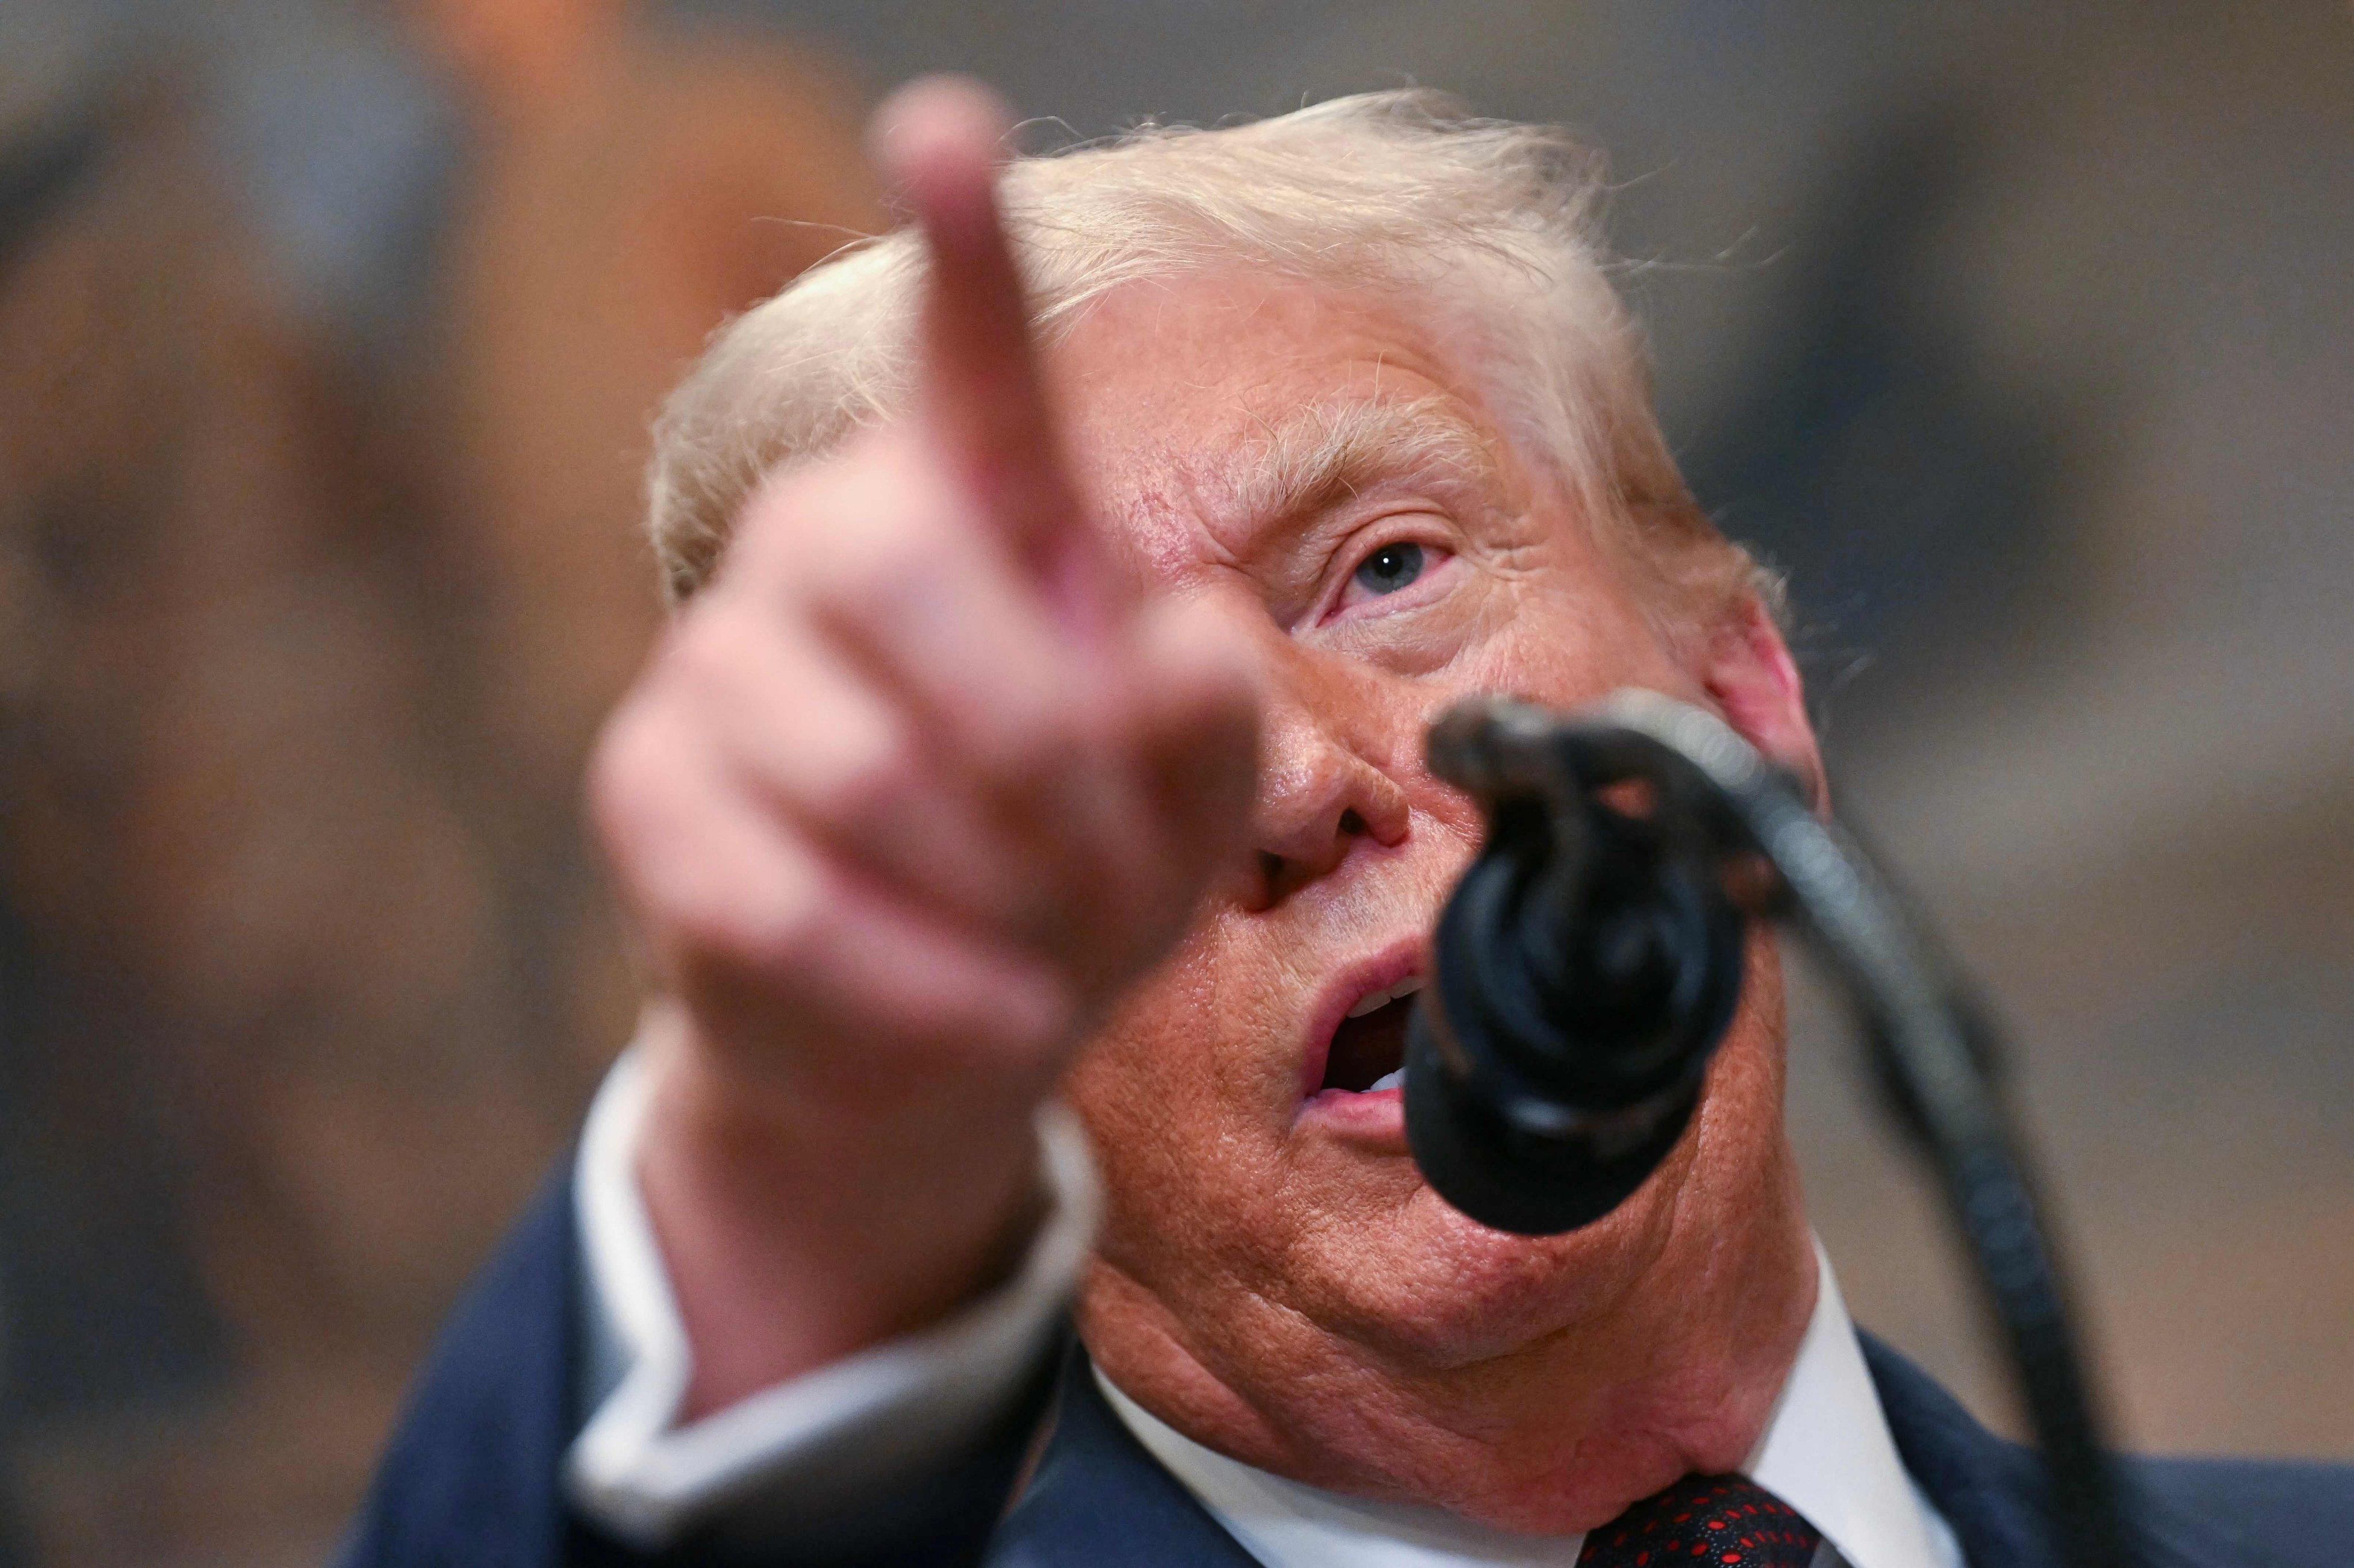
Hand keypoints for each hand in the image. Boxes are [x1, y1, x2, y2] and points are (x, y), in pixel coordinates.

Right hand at [587, 77, 1257, 1413]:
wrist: (938, 1030)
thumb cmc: (1073, 877)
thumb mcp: (1187, 808)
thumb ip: (1210, 720)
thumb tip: (1186, 644)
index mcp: (979, 510)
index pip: (970, 354)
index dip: (962, 247)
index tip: (944, 129)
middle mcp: (830, 541)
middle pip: (895, 563)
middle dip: (1036, 748)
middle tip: (1109, 871)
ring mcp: (719, 659)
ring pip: (853, 763)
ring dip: (994, 892)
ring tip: (1048, 949)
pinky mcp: (651, 796)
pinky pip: (785, 898)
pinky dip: (920, 987)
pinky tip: (990, 1014)